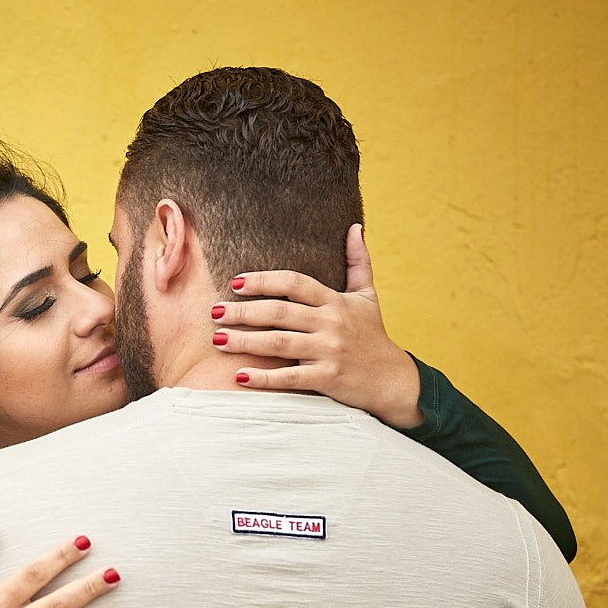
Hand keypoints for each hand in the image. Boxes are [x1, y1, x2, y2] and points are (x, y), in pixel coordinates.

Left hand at [212, 223, 423, 428]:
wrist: (393, 380)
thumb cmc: (373, 335)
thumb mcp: (367, 296)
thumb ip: (359, 262)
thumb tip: (355, 227)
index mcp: (335, 301)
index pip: (295, 283)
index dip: (264, 281)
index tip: (236, 282)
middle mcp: (331, 323)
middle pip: (280, 313)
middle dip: (243, 312)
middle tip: (214, 311)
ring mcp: (329, 351)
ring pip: (279, 343)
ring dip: (245, 341)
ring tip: (217, 340)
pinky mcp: (327, 379)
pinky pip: (290, 378)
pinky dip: (264, 378)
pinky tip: (239, 376)